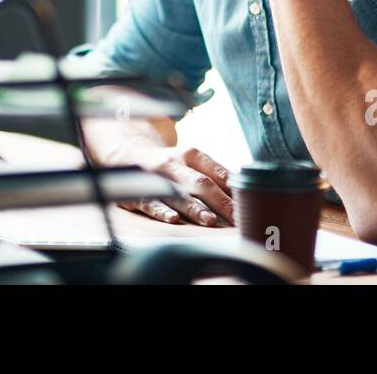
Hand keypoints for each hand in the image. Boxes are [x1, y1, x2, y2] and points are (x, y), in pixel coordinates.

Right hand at [118, 145, 236, 226]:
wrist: (128, 155)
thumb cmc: (171, 165)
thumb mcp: (190, 161)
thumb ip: (214, 173)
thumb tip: (246, 190)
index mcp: (191, 154)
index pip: (216, 172)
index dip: (233, 188)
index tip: (248, 204)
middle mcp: (174, 163)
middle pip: (201, 183)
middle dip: (220, 201)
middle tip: (236, 218)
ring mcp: (156, 177)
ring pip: (178, 194)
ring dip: (194, 208)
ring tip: (209, 222)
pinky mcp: (138, 191)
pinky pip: (151, 202)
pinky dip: (162, 211)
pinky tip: (173, 220)